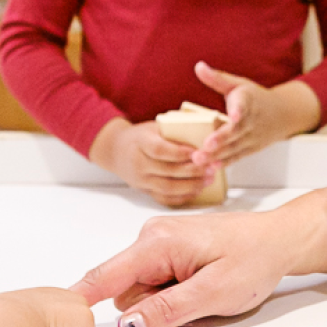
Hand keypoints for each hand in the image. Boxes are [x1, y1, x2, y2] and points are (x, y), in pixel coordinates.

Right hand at [72, 208, 300, 326]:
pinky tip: (199, 282)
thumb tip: (129, 325)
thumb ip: (167, 309)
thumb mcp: (213, 293)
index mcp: (158, 242)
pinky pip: (154, 280)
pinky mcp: (168, 249)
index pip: (106, 274)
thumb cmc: (253, 258)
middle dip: (150, 306)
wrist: (279, 239)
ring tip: (202, 288)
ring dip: (164, 299)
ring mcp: (159, 241)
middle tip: (193, 300)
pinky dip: (172, 290)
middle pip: (125, 289)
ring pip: (140, 288)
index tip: (58, 312)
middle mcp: (151, 236)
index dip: (82, 297)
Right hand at [91, 118, 216, 206]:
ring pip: (168, 188)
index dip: (180, 153)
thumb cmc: (140, 136)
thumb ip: (173, 130)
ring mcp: (140, 180)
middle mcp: (138, 164)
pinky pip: (164, 199)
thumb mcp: (153, 127)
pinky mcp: (144, 191)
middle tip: (211, 168)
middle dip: (193, 171)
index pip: (160, 150)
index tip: (198, 152)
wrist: (115, 151)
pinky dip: (182, 197)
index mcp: (140, 143)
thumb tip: (202, 134)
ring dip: (191, 186)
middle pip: (167, 171)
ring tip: (208, 179)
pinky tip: (196, 190)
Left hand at [190, 62, 318, 167]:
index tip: (235, 115)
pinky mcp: (250, 149)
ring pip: (234, 147)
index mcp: (247, 101)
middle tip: (205, 146)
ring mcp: (251, 137)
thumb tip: (198, 66)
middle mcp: (250, 121)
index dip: (239, 111)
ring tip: (199, 159)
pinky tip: (211, 168)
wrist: (283, 114)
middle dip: (220, 139)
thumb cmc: (255, 98)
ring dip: (217, 155)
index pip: (243, 106)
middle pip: (235, 131)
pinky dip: (225, 163)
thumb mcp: (238, 84)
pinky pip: (237, 157)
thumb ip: (217, 78)